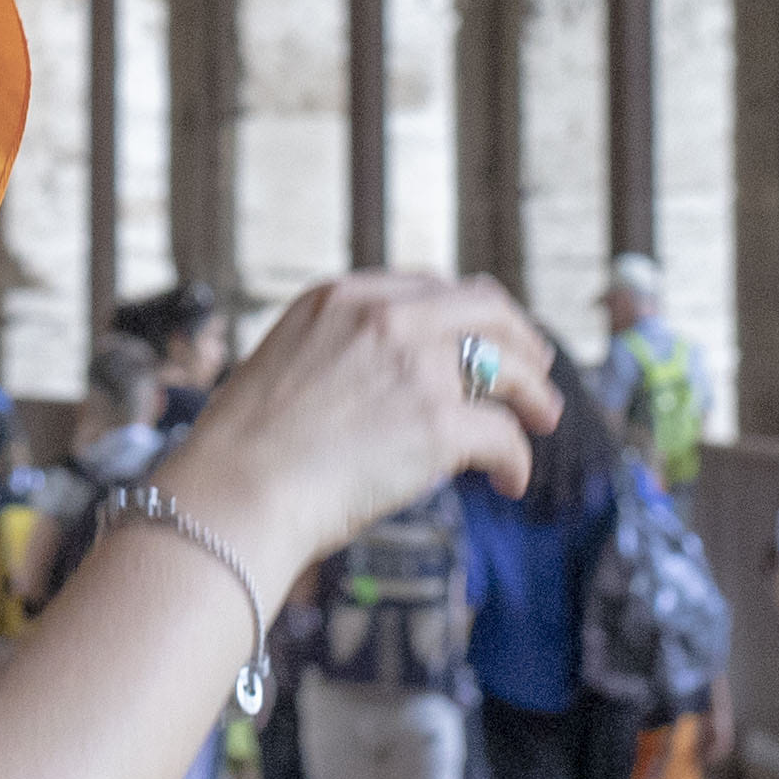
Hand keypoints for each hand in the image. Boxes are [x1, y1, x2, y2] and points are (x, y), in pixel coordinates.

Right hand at [148, 269, 563, 582]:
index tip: (482, 338)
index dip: (468, 314)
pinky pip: (504, 436)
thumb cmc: (242, 450)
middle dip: (520, 339)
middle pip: (486, 309)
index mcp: (340, 297)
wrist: (236, 491)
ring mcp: (416, 367)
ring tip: (542, 422)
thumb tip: (378, 384)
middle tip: (536, 369)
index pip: (431, 287)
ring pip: (509, 367)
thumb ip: (335, 354)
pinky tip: (509, 482)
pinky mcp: (439, 423)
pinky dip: (516, 461)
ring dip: (533, 395)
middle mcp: (385, 318)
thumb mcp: (282, 364)